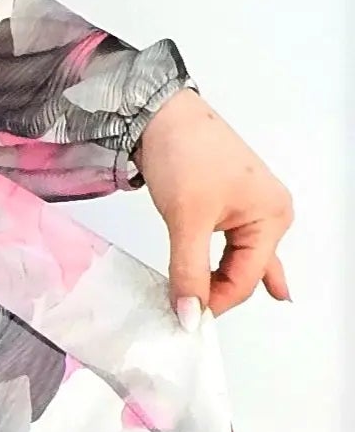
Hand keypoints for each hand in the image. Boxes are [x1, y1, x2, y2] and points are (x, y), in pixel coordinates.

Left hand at [133, 87, 292, 325]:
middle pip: (245, 272)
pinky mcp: (229, 204)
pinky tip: (238, 286)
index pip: (246, 278)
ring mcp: (251, 208)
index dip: (215, 302)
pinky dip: (223, 266)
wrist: (160, 113)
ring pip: (238, 260)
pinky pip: (232, 246)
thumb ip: (187, 271)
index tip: (185, 318)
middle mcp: (269, 214)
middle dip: (218, 293)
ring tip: (203, 308)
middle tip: (186, 317)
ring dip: (218, 281)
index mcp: (271, 217)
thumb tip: (189, 314)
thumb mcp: (186, 218)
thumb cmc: (185, 152)